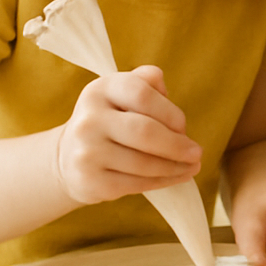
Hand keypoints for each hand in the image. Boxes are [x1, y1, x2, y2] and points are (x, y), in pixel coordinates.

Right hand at [56, 66, 200, 205]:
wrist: (69, 158)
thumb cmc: (109, 122)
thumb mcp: (120, 94)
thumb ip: (144, 82)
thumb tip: (162, 84)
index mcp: (99, 90)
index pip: (142, 94)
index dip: (170, 112)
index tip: (184, 127)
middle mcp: (89, 120)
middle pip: (145, 132)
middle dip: (177, 145)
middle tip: (196, 153)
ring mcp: (87, 152)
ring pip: (145, 163)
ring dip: (175, 167)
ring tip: (192, 166)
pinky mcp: (91, 181)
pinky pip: (137, 184)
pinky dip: (164, 181)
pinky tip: (177, 177)